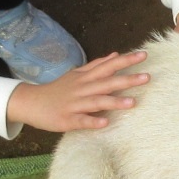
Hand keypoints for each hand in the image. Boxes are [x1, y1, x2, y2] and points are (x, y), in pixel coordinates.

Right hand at [6, 50, 148, 132]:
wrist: (31, 103)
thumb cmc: (59, 89)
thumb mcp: (77, 74)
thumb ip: (97, 65)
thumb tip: (116, 55)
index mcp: (85, 77)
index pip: (108, 66)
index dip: (126, 60)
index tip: (144, 54)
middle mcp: (82, 88)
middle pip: (106, 82)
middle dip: (127, 80)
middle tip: (147, 77)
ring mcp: (74, 104)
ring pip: (96, 102)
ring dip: (114, 102)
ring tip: (133, 102)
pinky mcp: (67, 119)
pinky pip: (81, 121)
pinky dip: (92, 121)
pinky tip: (104, 123)